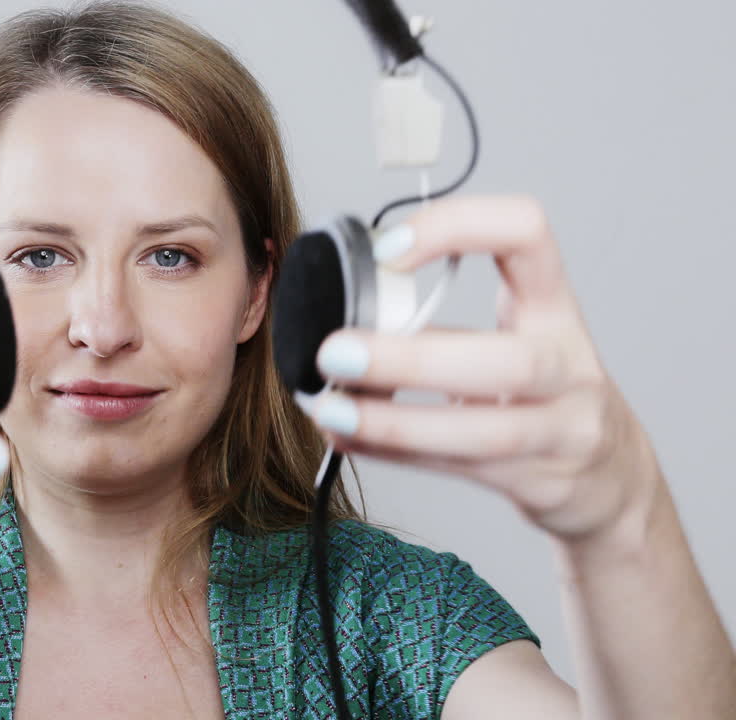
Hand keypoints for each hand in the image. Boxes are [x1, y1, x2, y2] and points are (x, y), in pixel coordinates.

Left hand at [306, 194, 658, 542]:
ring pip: (484, 430)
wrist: (610, 476)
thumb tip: (338, 319)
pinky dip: (394, 452)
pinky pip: (458, 468)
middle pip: (505, 361)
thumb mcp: (514, 338)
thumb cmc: (543, 392)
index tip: (387, 250)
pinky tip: (349, 437)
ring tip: (331, 408)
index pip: (527, 234)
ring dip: (394, 420)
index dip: (457, 229)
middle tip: (336, 353)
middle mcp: (568, 365)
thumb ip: (439, 326)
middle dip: (411, 359)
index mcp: (554, 306)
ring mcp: (563, 430)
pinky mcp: (541, 481)